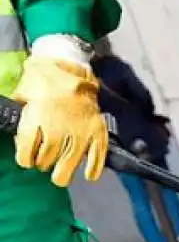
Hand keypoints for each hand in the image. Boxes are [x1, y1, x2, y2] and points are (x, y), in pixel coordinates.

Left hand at [11, 56, 108, 187]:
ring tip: (60, 177)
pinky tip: (89, 176)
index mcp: (36, 118)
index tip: (27, 160)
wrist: (71, 64)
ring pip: (69, 163)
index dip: (24, 160)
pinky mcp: (97, 131)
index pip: (26, 152)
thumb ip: (19, 112)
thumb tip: (17, 129)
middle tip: (44, 163)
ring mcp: (79, 131)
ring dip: (63, 173)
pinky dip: (94, 169)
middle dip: (43, 164)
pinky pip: (97, 156)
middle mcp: (57, 129)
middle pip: (46, 160)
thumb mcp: (23, 92)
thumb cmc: (44, 78)